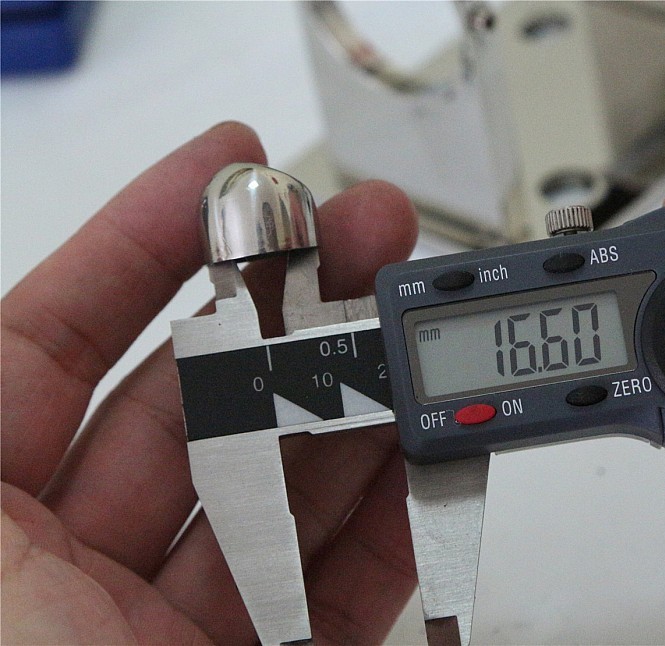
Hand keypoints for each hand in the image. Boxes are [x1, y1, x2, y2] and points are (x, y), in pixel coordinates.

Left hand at [1, 123, 418, 643]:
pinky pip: (351, 585)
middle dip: (285, 307)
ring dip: (359, 401)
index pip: (51, 352)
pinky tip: (427, 450)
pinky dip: (399, 516)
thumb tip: (0, 318)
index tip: (221, 173)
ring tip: (415, 331)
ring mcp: (185, 626)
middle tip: (361, 237)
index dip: (132, 249)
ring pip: (288, 489)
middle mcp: (81, 573)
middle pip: (198, 406)